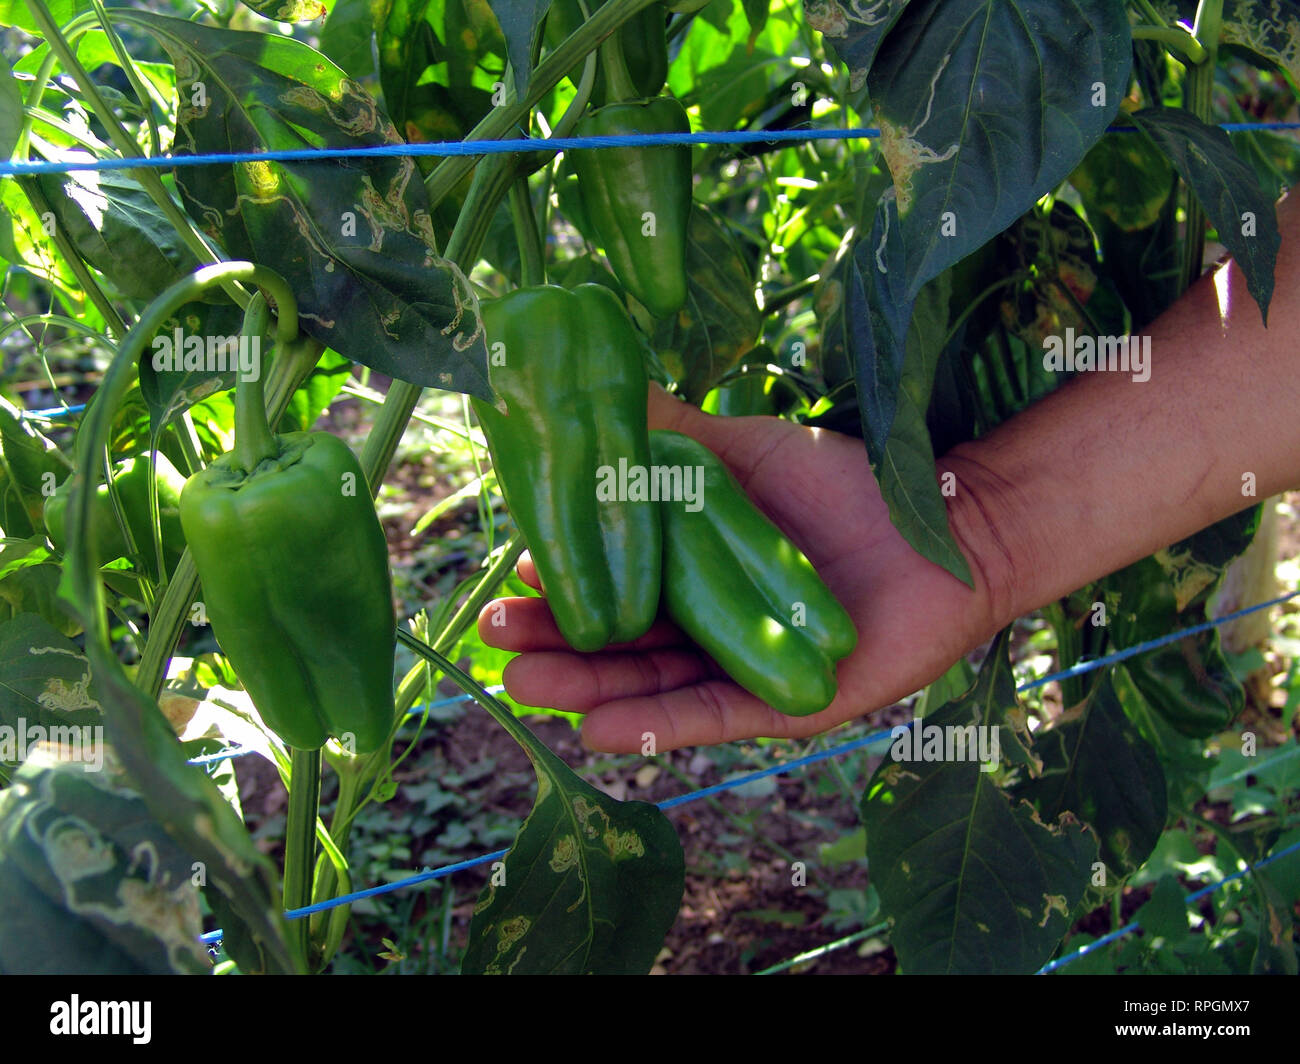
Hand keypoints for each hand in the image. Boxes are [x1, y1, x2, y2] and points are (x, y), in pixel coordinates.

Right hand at [477, 384, 1001, 752]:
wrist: (945, 525)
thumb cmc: (847, 483)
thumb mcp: (744, 449)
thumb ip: (675, 432)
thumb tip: (603, 389)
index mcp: (694, 566)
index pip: (612, 580)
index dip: (561, 580)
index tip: (509, 571)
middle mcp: (709, 621)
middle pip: (617, 641)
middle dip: (553, 642)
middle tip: (492, 639)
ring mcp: (741, 666)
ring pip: (650, 684)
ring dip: (585, 688)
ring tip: (523, 685)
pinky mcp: (781, 703)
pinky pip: (709, 718)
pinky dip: (654, 724)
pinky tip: (595, 729)